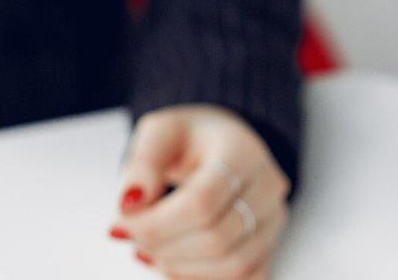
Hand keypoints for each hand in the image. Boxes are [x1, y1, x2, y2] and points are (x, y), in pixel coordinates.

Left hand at [110, 106, 289, 279]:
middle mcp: (268, 186)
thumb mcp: (159, 133)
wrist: (220, 144)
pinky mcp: (270, 246)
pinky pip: (243, 278)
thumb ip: (141, 164)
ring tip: (148, 248)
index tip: (123, 220)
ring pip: (232, 266)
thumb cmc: (188, 138)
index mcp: (242, 150)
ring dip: (179, 266)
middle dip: (163, 245)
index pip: (202, 202)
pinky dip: (200, 277)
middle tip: (131, 235)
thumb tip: (129, 205)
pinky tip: (173, 260)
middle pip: (217, 238)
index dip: (157, 222)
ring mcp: (274, 219)